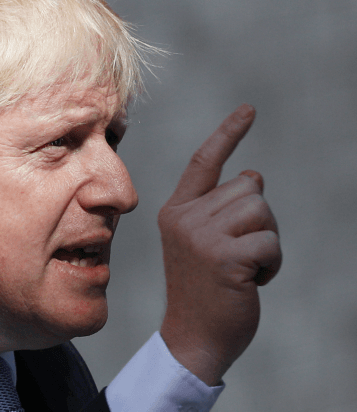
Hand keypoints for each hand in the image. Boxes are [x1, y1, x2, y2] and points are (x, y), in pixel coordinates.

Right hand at [158, 104, 280, 385]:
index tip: (249, 110)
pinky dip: (272, 262)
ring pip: (261, 209)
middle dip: (258, 218)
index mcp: (176, 211)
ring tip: (245, 267)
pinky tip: (252, 281)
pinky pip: (269, 240)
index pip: (203, 162)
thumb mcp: (203, 242)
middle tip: (241, 252)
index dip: (227, 134)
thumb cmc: (205, 290)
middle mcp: (184, 218)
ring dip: (266, 240)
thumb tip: (253, 175)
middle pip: (248, 186)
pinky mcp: (223, 257)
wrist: (192, 337)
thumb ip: (221, 208)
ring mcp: (201, 236)